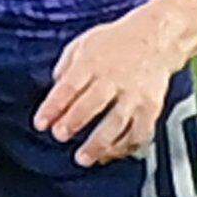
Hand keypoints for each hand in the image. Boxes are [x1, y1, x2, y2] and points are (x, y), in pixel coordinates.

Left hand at [38, 10, 185, 167]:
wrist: (155, 38)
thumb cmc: (115, 43)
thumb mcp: (84, 44)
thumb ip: (66, 67)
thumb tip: (54, 89)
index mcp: (94, 61)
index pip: (69, 86)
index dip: (53, 106)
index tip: (41, 123)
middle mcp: (115, 78)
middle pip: (92, 103)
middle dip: (74, 122)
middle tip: (60, 135)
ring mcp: (135, 94)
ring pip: (117, 122)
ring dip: (98, 143)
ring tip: (83, 158)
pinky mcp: (151, 107)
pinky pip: (139, 132)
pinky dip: (125, 147)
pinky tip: (110, 154)